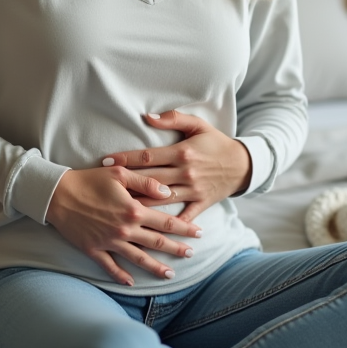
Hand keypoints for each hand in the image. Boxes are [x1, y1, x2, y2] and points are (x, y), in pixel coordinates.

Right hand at [45, 165, 201, 286]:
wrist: (58, 194)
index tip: (199, 232)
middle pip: (157, 242)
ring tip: (170, 274)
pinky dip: (121, 275)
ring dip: (156, 267)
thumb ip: (146, 183)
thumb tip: (167, 193)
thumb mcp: (120, 173)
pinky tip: (131, 282)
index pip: (166, 222)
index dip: (184, 228)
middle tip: (191, 254)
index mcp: (134, 210)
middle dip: (176, 249)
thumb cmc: (89, 179)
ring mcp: (109, 242)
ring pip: (138, 259)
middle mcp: (125, 230)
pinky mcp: (94, 249)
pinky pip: (110, 266)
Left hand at [102, 110, 251, 222]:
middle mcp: (186, 173)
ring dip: (139, 203)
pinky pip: (183, 217)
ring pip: (161, 199)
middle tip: (103, 185)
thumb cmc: (216, 143)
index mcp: (182, 152)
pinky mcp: (201, 204)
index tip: (106, 162)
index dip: (125, 159)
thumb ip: (173, 120)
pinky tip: (150, 230)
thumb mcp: (198, 125)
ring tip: (117, 206)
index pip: (147, 156)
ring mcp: (193, 190)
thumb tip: (147, 117)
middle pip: (149, 179)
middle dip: (125, 182)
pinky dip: (169, 225)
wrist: (243, 164)